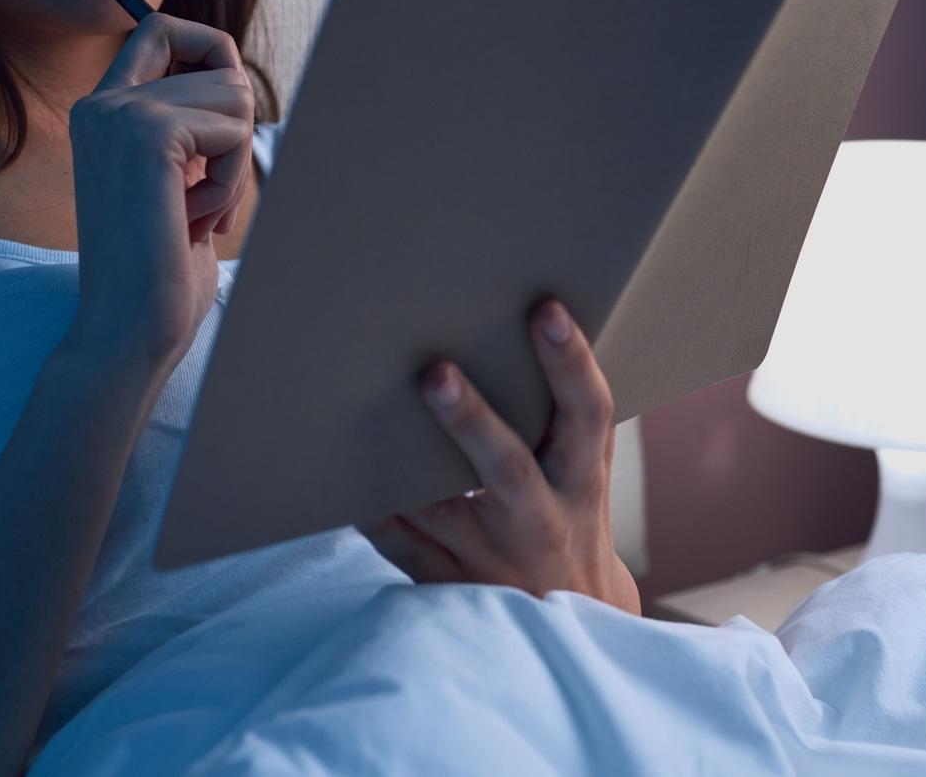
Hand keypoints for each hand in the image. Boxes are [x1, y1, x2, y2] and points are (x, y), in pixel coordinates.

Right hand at [69, 11, 255, 373]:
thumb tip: (236, 81)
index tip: (224, 122)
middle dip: (237, 137)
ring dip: (235, 166)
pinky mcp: (149, 133)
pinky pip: (233, 131)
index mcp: (101, 112)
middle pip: (219, 66)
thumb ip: (188, 130)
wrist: (125, 330)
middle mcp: (102, 103)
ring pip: (235, 97)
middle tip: (207, 200)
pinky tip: (194, 222)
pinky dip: (230, 184)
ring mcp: (122, 114)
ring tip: (197, 215)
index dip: (212, 52)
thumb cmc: (156, 273)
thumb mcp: (173, 183)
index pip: (160, 29)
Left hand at [357, 298, 641, 615]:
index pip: (587, 414)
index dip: (570, 362)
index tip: (546, 310)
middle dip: (472, 421)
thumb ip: (570, 414)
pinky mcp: (445, 582)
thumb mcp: (586, 468)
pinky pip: (399, 545)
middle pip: (509, 467)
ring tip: (358, 414)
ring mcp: (489, 555)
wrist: (566, 616)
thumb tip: (544, 319)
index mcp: (580, 477)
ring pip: (442, 511)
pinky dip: (370, 511)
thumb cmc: (570, 513)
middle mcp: (539, 516)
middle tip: (436, 371)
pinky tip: (337, 478)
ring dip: (403, 468)